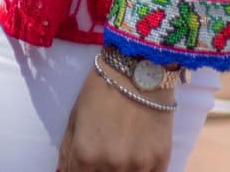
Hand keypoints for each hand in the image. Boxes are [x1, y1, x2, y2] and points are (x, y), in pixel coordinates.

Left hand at [58, 67, 172, 171]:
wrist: (139, 69)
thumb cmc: (100, 90)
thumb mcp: (75, 118)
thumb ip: (68, 152)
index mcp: (85, 154)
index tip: (85, 165)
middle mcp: (111, 165)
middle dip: (99, 171)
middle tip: (104, 154)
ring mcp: (138, 165)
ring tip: (121, 152)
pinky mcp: (161, 160)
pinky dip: (142, 171)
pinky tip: (137, 157)